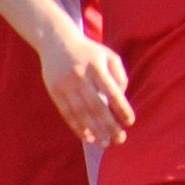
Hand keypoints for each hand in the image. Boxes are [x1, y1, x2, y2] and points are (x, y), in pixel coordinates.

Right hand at [38, 30, 133, 146]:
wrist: (57, 41)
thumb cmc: (89, 52)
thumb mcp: (109, 56)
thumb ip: (119, 75)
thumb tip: (122, 98)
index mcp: (96, 67)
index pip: (112, 92)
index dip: (122, 108)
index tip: (130, 122)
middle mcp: (80, 76)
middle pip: (96, 106)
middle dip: (109, 125)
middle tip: (120, 139)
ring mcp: (65, 84)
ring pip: (80, 112)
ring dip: (93, 130)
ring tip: (105, 143)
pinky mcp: (54, 91)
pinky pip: (67, 113)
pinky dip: (77, 127)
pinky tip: (87, 137)